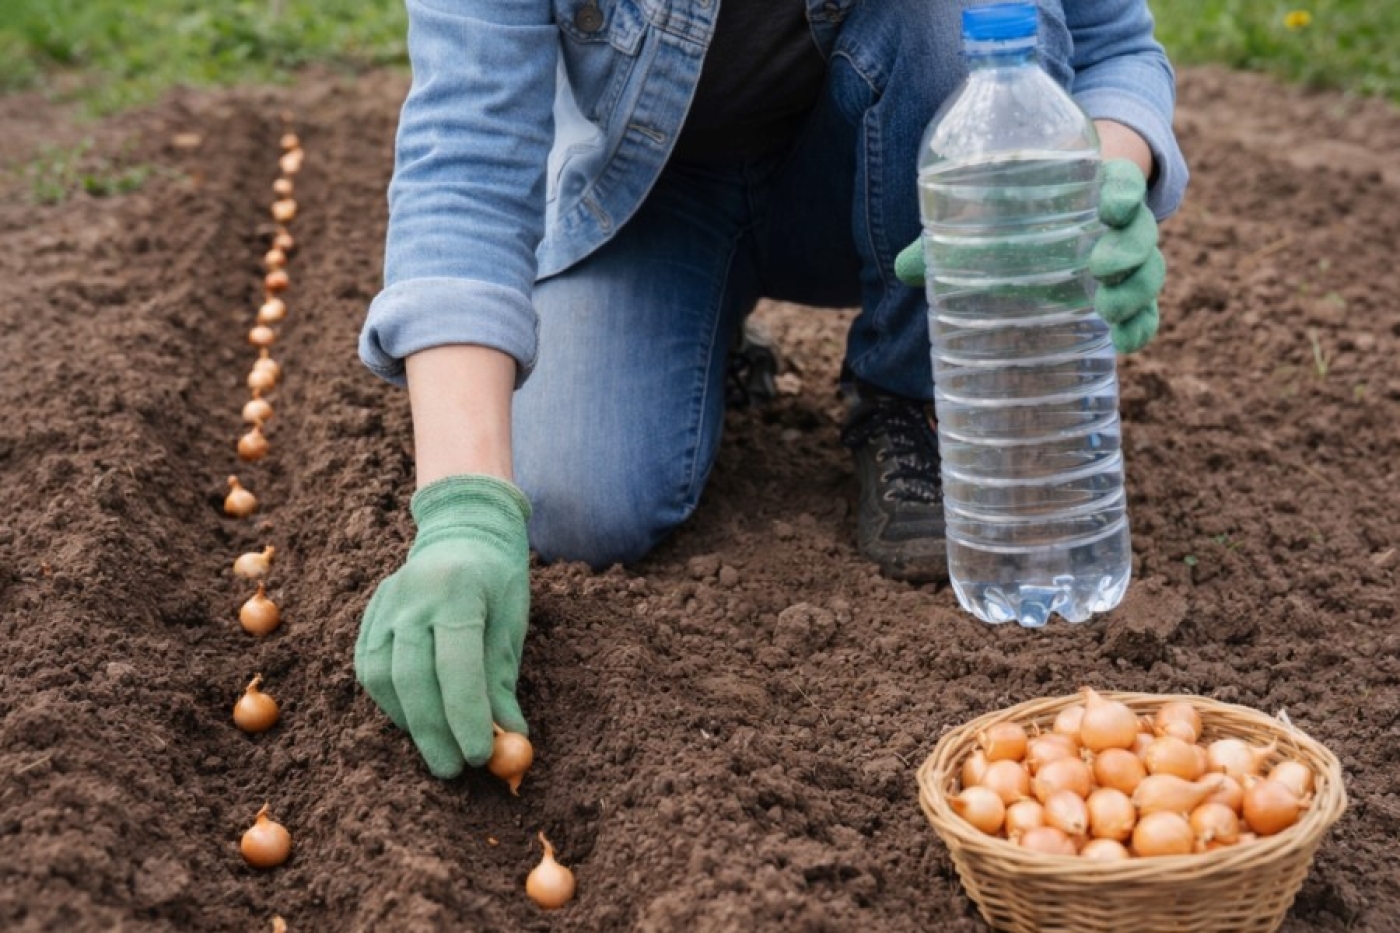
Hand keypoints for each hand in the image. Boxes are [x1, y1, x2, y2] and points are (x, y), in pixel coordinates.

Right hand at [355, 474, 531, 777]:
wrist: (463, 530)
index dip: (466, 713)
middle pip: (413, 676)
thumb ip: (502, 682)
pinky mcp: (369, 617)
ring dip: (409, 721)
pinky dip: (391, 703)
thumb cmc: (497, 582)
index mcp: (457, 590)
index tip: (479, 754)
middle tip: (454, 769)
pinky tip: (414, 720)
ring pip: (383, 677)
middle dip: (434, 730)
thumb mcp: (510, 625)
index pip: (456, 662)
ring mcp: (384, 605)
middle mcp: (412, 596)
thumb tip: (509, 740)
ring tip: (437, 748)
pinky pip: (371, 669)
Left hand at [894, 158, 1165, 352]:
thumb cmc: (1023, 216)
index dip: (1125, 191)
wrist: (1058, 224)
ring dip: (1135, 291)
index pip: (1124, 183)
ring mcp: (1128, 261)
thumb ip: (951, 239)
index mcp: (1094, 192)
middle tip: (1098, 266)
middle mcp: (1119, 226)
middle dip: (1127, 250)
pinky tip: (1124, 344)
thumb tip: (903, 269)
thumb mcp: (994, 220)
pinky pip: (1148, 311)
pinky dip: (1141, 327)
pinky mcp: (1127, 293)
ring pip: (1150, 271)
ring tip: (1108, 310)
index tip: (1111, 204)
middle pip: (1141, 233)